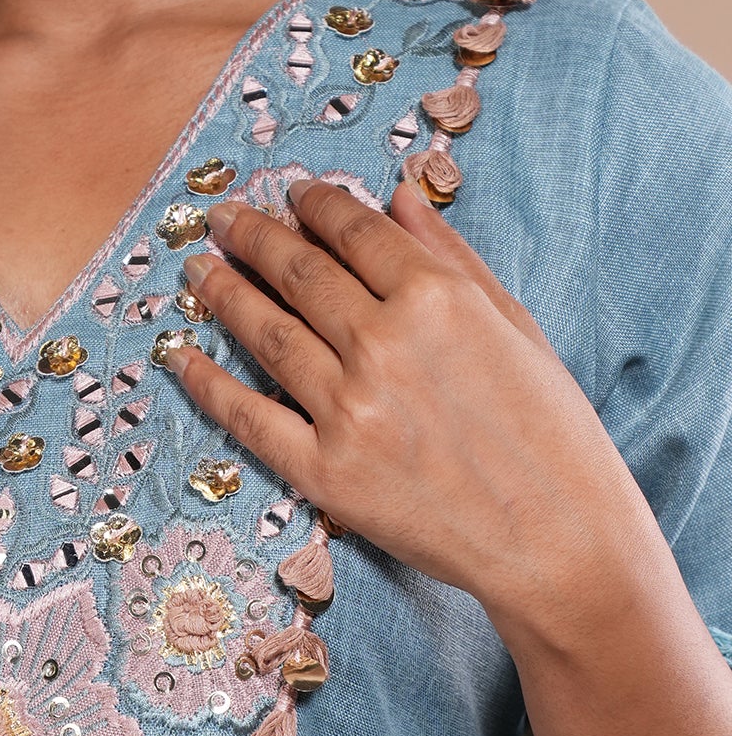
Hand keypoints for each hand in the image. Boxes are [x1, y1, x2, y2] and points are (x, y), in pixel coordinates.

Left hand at [163, 178, 646, 640]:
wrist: (556, 541)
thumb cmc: (551, 434)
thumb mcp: (516, 327)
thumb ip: (452, 258)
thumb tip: (397, 197)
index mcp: (438, 299)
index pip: (356, 233)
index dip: (316, 206)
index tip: (291, 194)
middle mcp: (384, 345)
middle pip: (299, 274)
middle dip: (255, 237)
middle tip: (223, 219)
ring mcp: (348, 410)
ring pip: (266, 333)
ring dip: (222, 293)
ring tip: (197, 271)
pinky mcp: (325, 471)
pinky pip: (248, 417)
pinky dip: (206, 382)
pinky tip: (179, 356)